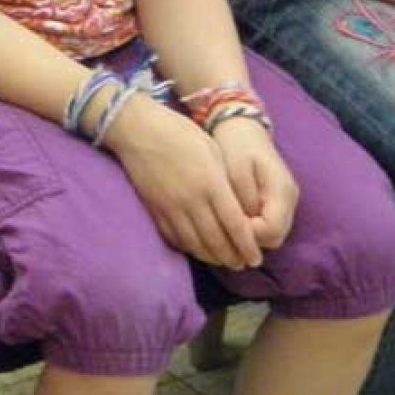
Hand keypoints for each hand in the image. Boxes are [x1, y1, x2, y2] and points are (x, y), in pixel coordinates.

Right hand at [105, 94, 260, 270]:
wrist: (138, 130)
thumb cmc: (179, 133)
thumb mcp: (211, 150)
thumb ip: (225, 180)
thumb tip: (237, 207)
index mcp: (211, 183)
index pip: (235, 224)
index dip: (248, 246)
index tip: (256, 258)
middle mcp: (192, 200)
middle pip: (216, 240)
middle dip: (232, 257)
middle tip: (243, 265)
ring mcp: (170, 208)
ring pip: (195, 244)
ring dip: (212, 258)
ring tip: (224, 262)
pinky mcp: (154, 210)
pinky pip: (174, 238)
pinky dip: (189, 249)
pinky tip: (198, 250)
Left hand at [210, 114, 297, 252]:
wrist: (243, 129)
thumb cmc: (236, 146)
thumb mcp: (235, 171)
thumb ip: (242, 202)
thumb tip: (245, 230)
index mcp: (282, 190)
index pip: (271, 231)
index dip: (249, 236)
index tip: (228, 225)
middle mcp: (290, 200)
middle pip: (274, 238)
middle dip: (250, 239)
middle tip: (226, 225)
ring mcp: (287, 202)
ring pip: (272, 235)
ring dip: (251, 235)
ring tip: (229, 222)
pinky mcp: (279, 203)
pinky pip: (269, 226)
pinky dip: (253, 228)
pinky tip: (235, 218)